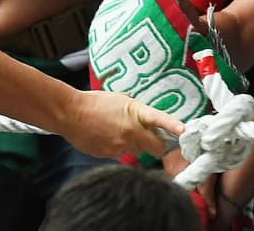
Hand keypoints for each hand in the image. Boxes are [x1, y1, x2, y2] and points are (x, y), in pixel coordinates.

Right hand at [66, 90, 183, 158]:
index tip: (185, 132)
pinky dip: (117, 148)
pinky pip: (121, 154)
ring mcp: (121, 145)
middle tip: (147, 138)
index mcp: (135, 112)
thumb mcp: (119, 99)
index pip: (160, 119)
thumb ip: (135, 109)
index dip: (173, 126)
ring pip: (137, 152)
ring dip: (133, 145)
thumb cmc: (93, 102)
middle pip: (156, 148)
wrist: (69, 113)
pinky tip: (105, 137)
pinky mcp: (110, 154)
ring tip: (116, 132)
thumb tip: (145, 118)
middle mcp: (131, 131)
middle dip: (155, 145)